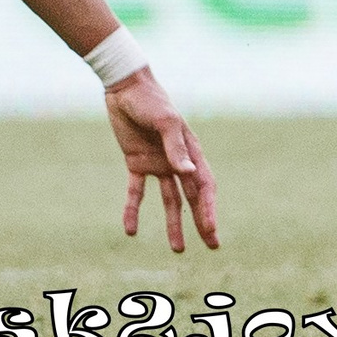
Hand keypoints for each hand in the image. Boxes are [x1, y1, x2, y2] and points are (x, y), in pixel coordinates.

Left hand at [104, 67, 218, 252]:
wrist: (124, 87)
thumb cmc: (150, 100)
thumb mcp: (165, 121)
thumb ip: (175, 147)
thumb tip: (187, 173)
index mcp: (192, 153)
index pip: (204, 187)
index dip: (208, 209)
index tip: (210, 230)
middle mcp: (178, 162)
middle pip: (192, 198)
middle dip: (202, 222)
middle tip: (212, 246)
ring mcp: (158, 164)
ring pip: (169, 200)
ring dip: (173, 223)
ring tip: (177, 249)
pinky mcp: (136, 162)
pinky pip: (136, 191)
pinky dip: (133, 209)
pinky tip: (130, 230)